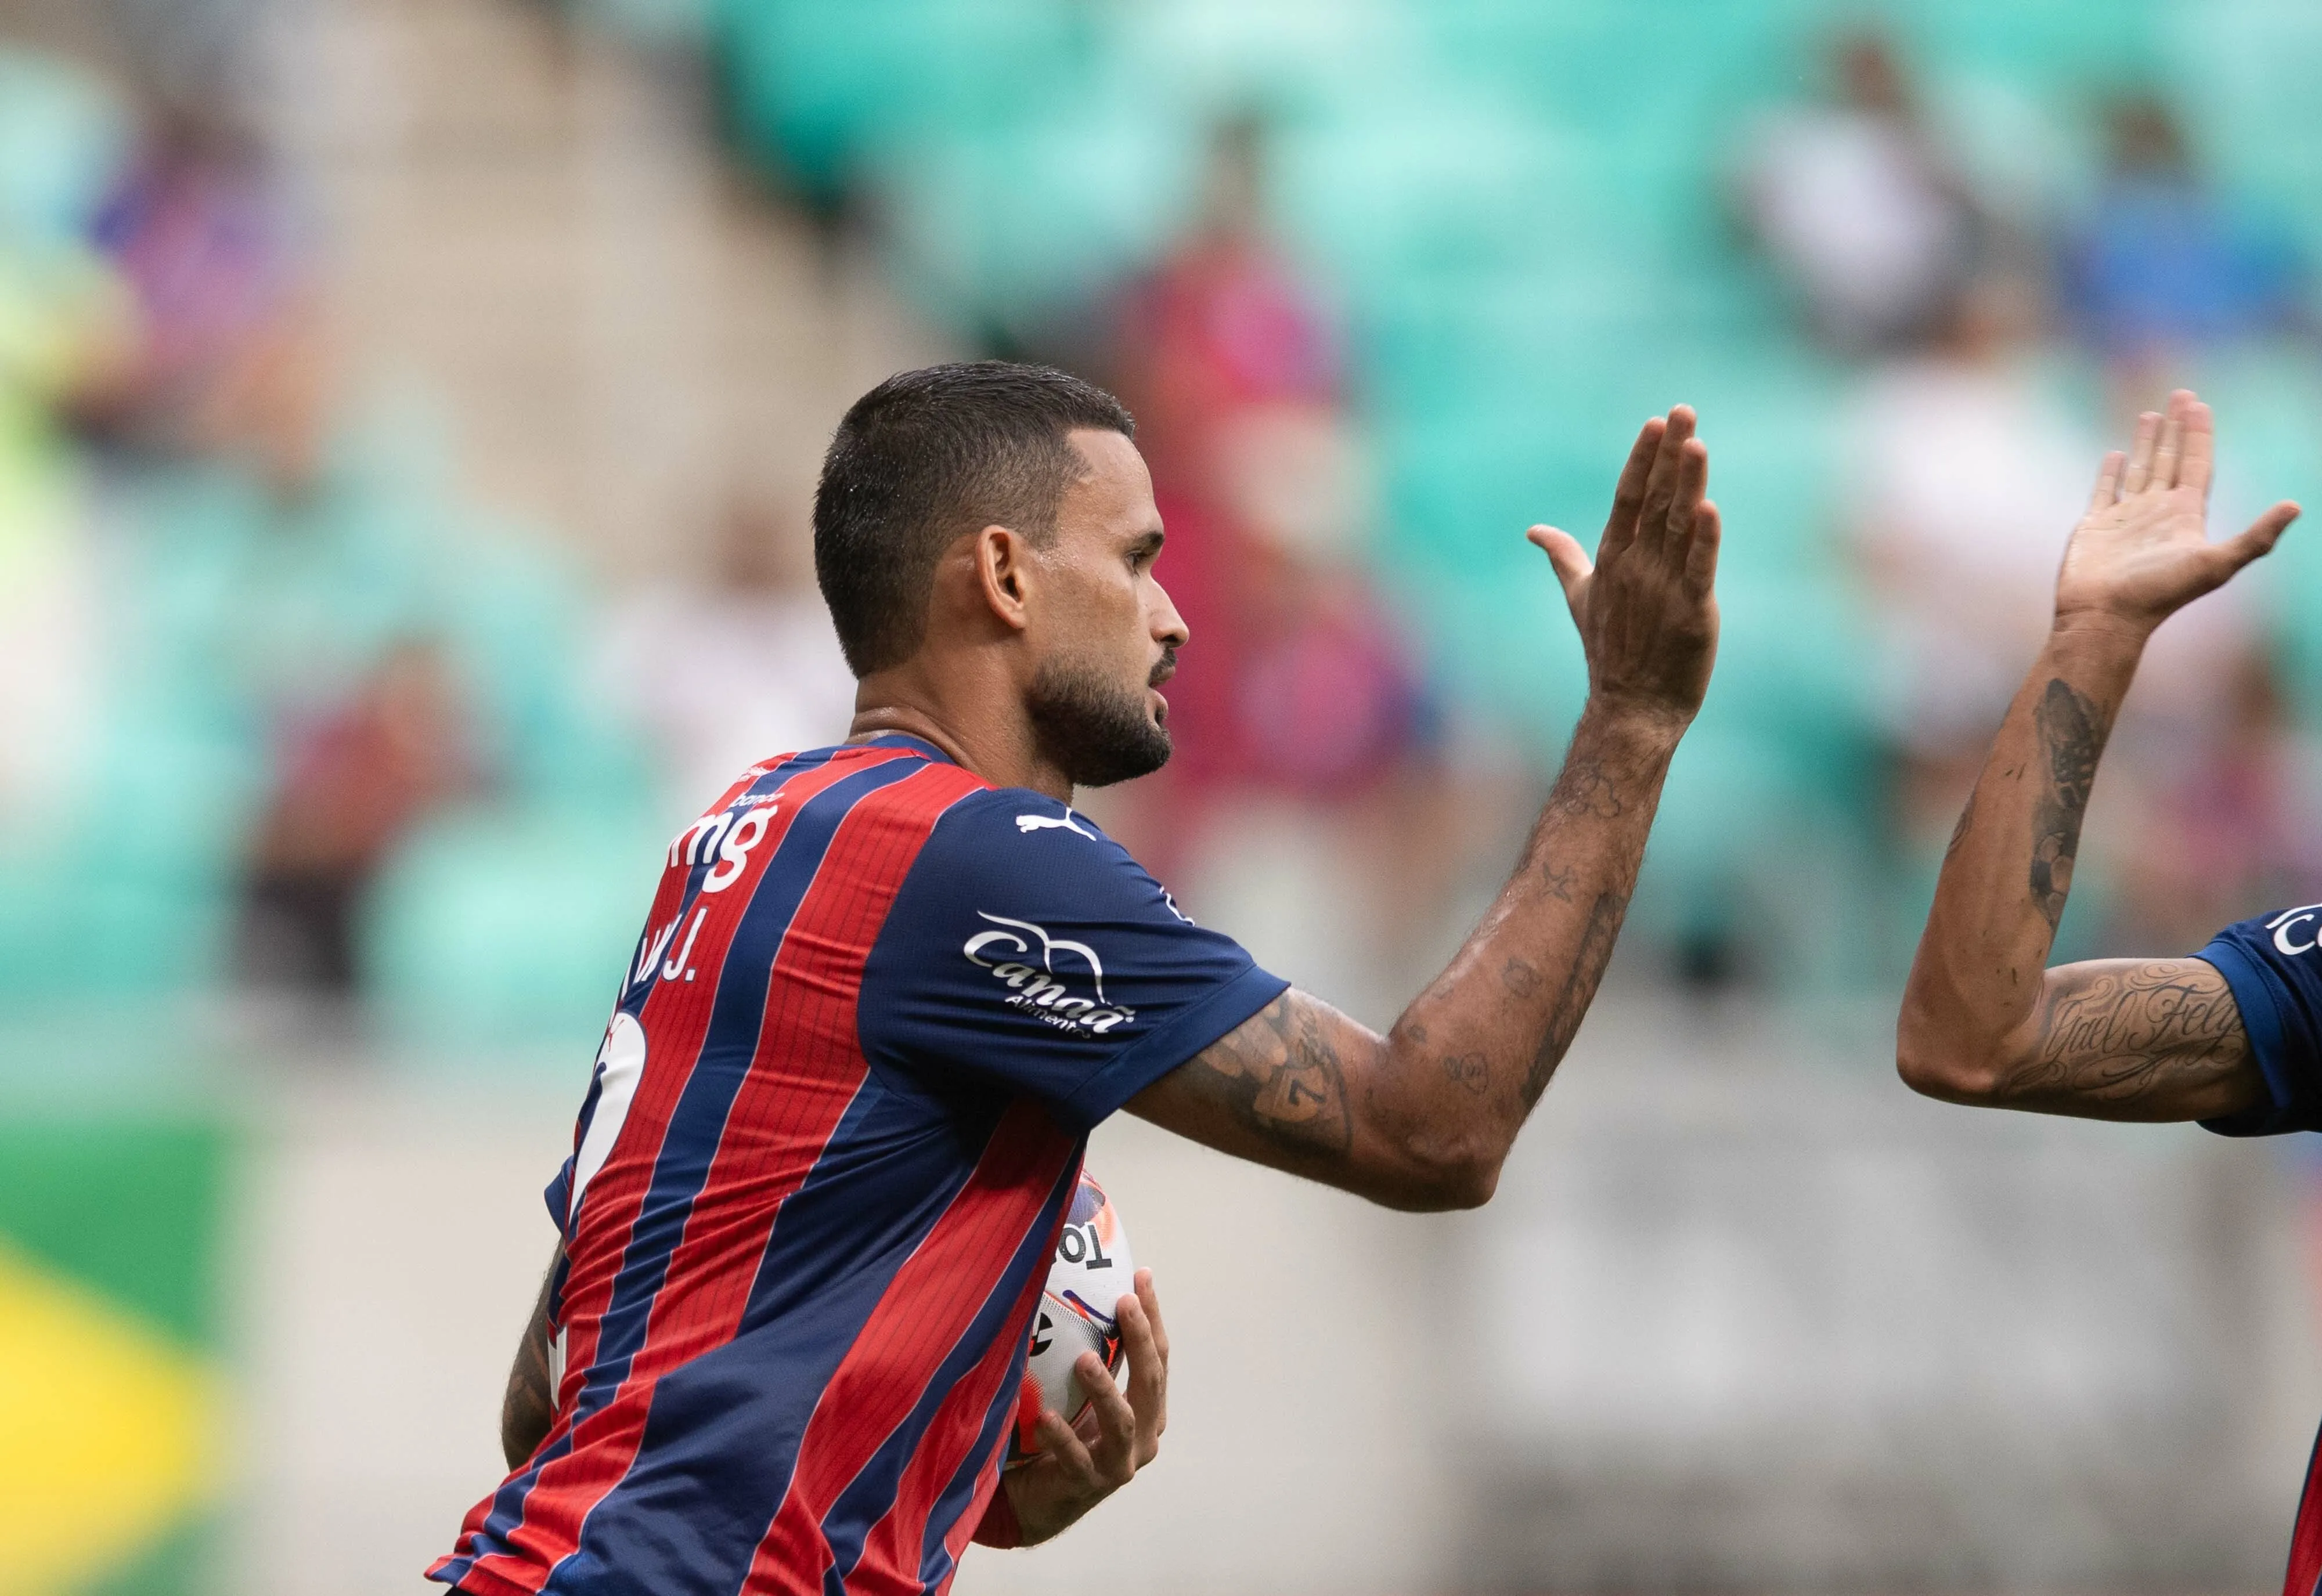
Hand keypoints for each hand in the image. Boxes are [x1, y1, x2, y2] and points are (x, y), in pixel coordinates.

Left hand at [1002, 1268, 1167, 1545]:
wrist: (1042, 1499)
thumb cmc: (1066, 1433)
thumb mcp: (1085, 1392)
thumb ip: (1093, 1354)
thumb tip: (1078, 1291)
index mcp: (1149, 1408)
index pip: (1159, 1356)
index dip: (1152, 1317)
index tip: (1141, 1276)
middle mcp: (1144, 1435)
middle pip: (1150, 1382)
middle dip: (1140, 1339)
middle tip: (1124, 1303)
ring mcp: (1120, 1463)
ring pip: (1122, 1423)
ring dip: (1105, 1389)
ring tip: (1084, 1360)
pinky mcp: (1089, 1484)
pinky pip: (1077, 1458)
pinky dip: (1063, 1438)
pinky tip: (1046, 1419)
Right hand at [1532, 405, 1720, 731]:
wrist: (1631, 708)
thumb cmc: (1609, 651)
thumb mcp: (1580, 597)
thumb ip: (1563, 558)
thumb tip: (1533, 531)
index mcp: (1611, 559)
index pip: (1627, 497)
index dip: (1643, 458)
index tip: (1657, 423)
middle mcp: (1635, 567)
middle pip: (1655, 500)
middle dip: (1670, 454)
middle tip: (1684, 410)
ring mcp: (1662, 589)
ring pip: (1677, 526)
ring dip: (1688, 483)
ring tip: (1698, 444)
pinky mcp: (1691, 612)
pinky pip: (1698, 569)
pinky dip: (1704, 540)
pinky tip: (1709, 509)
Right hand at [2054, 388, 2299, 636]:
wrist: (2105, 618)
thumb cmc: (2158, 594)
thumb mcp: (2216, 564)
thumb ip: (2257, 537)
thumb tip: (2296, 506)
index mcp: (2185, 514)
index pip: (2198, 463)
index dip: (2200, 433)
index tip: (2198, 404)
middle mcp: (2158, 512)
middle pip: (2172, 460)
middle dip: (2178, 428)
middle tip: (2181, 395)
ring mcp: (2127, 519)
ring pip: (2141, 470)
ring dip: (2146, 442)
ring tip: (2150, 414)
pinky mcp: (2095, 527)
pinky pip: (2105, 491)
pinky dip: (2110, 472)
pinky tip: (2115, 455)